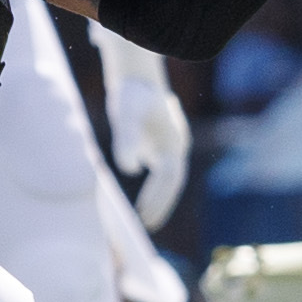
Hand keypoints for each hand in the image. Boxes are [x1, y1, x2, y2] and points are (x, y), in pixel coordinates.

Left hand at [93, 29, 192, 227]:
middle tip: (147, 226)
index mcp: (173, 141)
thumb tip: (128, 169)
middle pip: (173, 181)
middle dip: (161, 203)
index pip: (169, 178)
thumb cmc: (131, 94)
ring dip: (160, 198)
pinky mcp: (161, 143)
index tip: (143, 216)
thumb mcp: (125, 114)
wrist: (135, 75)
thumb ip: (125, 140)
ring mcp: (171, 144)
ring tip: (145, 218)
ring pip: (169, 178)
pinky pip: (162, 172)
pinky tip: (143, 200)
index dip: (158, 198)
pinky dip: (155, 188)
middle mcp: (176, 144)